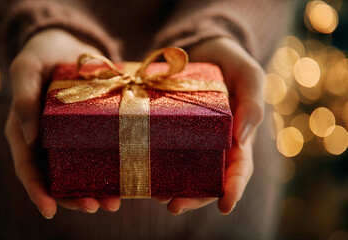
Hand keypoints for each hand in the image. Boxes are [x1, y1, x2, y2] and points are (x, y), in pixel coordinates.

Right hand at [5, 29, 120, 218]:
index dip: (37, 191)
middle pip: (56, 180)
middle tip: (94, 206)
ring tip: (114, 202)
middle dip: (73, 198)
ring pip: (79, 174)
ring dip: (95, 191)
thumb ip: (24, 98)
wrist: (68, 44)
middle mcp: (47, 142)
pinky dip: (110, 171)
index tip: (50, 210)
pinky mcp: (91, 132)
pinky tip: (126, 181)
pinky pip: (99, 156)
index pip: (27, 168)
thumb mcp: (28, 68)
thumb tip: (28, 136)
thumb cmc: (42, 54)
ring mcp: (69, 140)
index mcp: (24, 132)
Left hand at [162, 37, 263, 214]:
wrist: (204, 49)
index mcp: (239, 137)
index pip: (240, 168)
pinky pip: (166, 152)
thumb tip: (242, 137)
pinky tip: (144, 175)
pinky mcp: (172, 131)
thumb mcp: (248, 75)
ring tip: (156, 197)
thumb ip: (252, 103)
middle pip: (210, 180)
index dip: (234, 189)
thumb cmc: (231, 62)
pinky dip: (157, 167)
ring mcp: (193, 140)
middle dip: (195, 198)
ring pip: (186, 173)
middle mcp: (215, 145)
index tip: (225, 206)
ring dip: (173, 189)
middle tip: (174, 206)